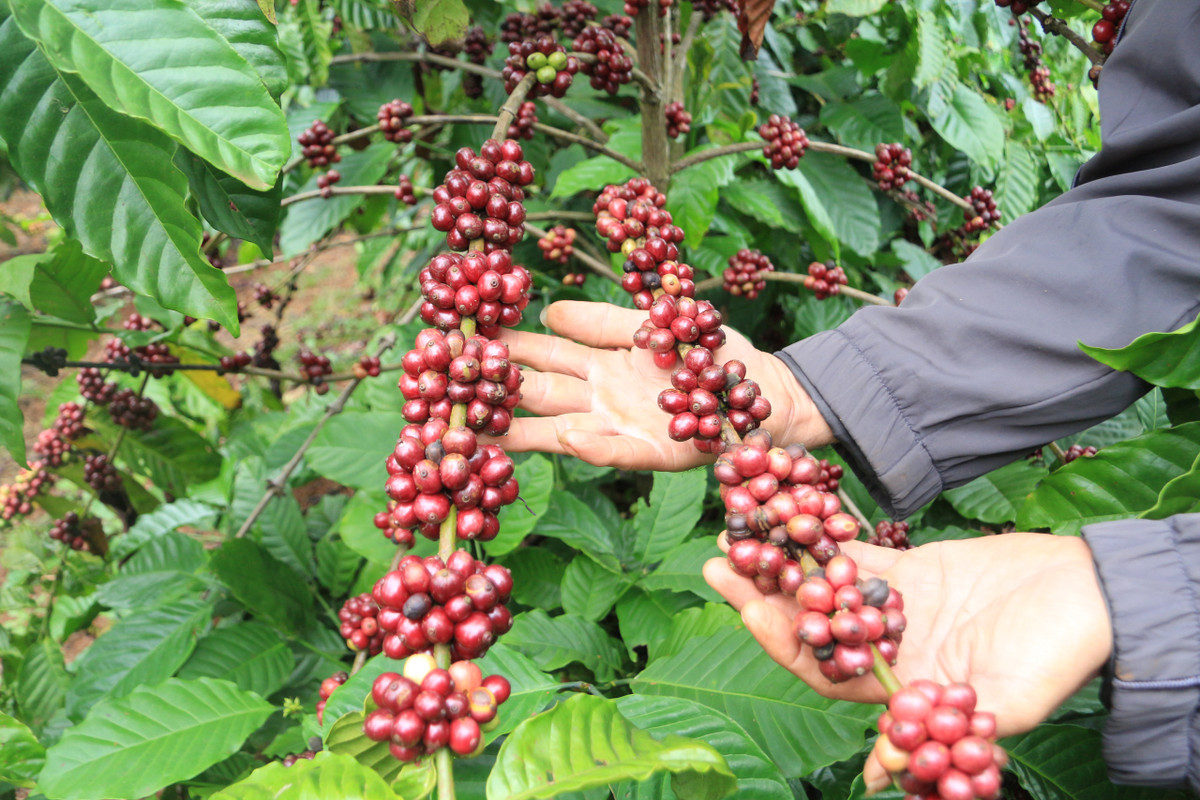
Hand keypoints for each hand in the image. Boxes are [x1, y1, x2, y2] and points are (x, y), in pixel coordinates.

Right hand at [493, 300, 832, 470]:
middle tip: (445, 388)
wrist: (761, 389)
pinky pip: (619, 451)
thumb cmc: (708, 354)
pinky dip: (595, 447)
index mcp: (597, 366)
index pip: (539, 355)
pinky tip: (567, 439)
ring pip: (561, 431)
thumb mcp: (653, 323)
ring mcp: (623, 429)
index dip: (503, 348)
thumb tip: (547, 308)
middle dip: (494, 393)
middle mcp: (600, 401)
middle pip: (537, 395)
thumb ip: (602, 321)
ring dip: (523, 431)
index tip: (461, 338)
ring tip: (482, 431)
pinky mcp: (656, 453)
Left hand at [703, 534, 1111, 791]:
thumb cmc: (1054, 658)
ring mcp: (895, 609)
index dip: (783, 641)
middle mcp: (886, 651)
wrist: (1094, 597)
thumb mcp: (999, 705)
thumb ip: (936, 729)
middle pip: (810, 623)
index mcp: (897, 689)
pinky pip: (858, 553)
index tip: (748, 607)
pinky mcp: (912, 572)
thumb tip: (877, 776)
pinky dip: (826, 535)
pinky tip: (790, 511)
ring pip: (826, 584)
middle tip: (718, 562)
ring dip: (783, 559)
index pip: (821, 670)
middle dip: (762, 594)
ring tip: (739, 528)